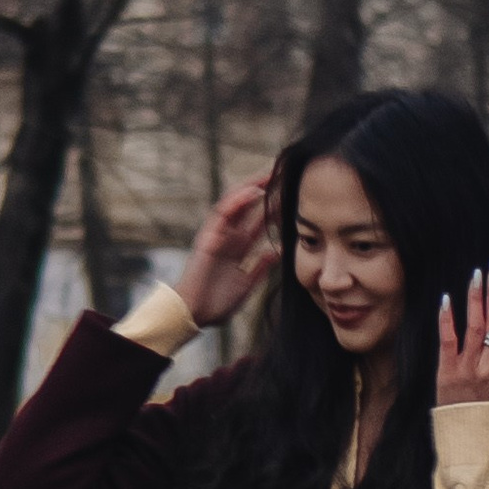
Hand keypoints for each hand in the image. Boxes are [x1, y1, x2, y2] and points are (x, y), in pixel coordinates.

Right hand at [178, 178, 278, 327]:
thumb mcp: (246, 284)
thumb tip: (277, 252)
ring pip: (235, 203)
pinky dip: (238, 201)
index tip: (293, 195)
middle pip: (249, 206)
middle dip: (265, 189)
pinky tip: (254, 192)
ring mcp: (217, 235)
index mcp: (238, 247)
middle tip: (284, 173)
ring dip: (252, 187)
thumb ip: (260, 267)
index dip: (275, 207)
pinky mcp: (208, 237)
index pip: (259, 221)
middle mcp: (228, 237)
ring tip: (271, 174)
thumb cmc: (217, 303)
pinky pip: (222, 214)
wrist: (195, 315)